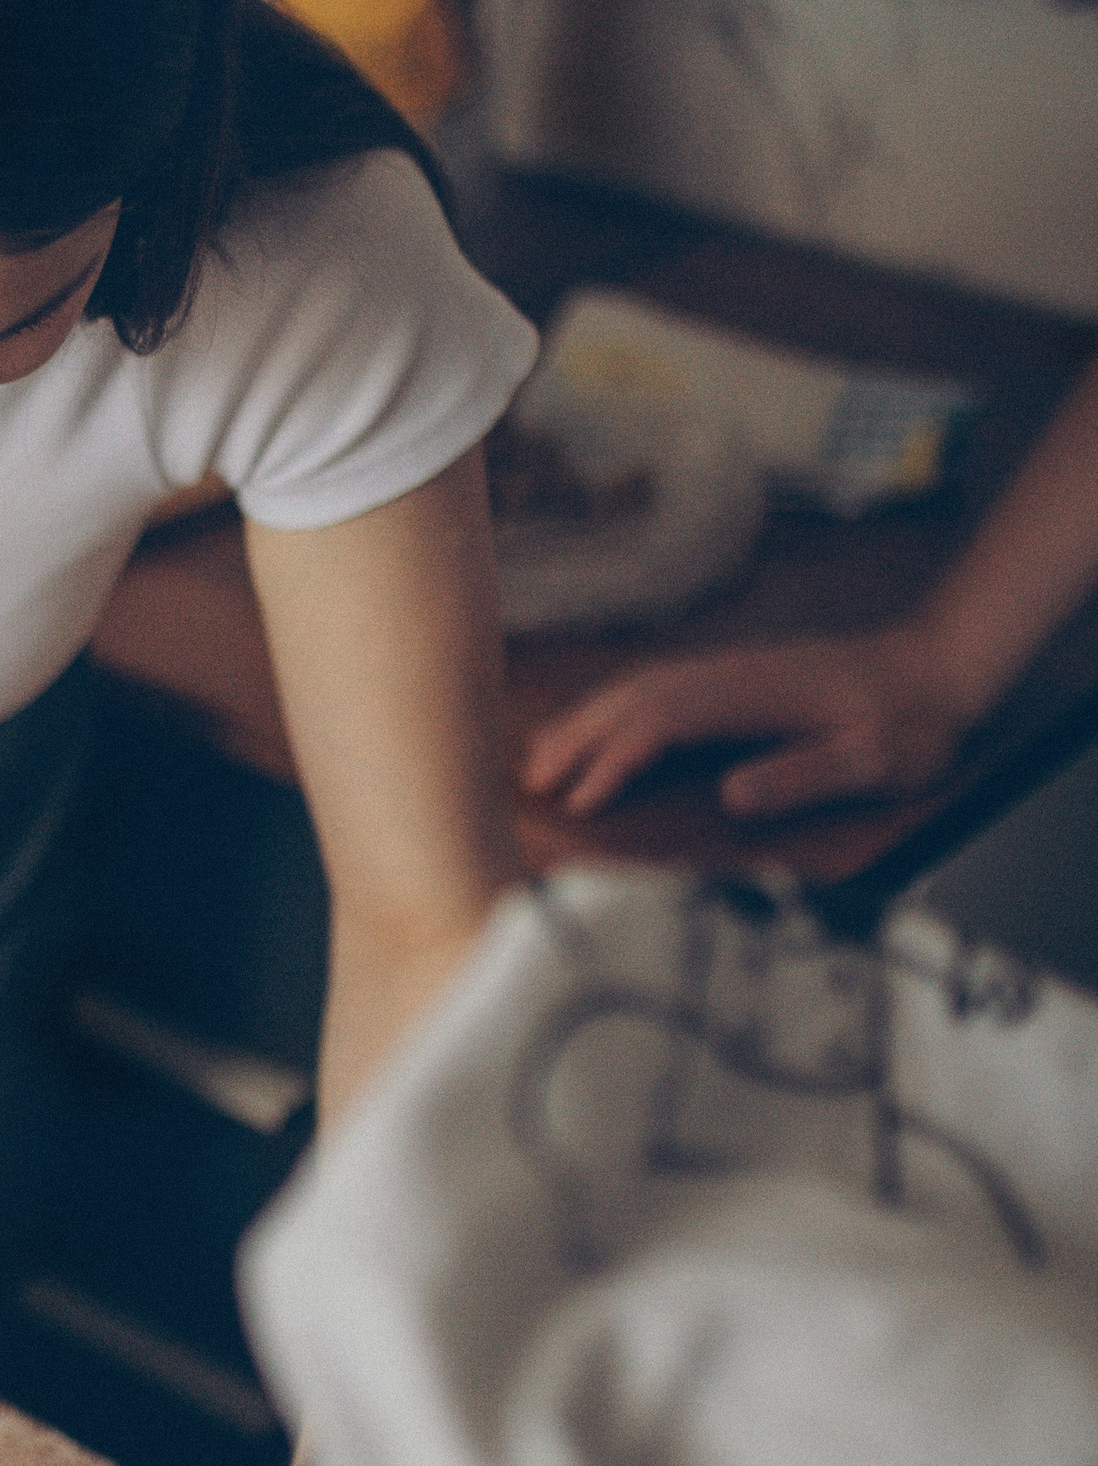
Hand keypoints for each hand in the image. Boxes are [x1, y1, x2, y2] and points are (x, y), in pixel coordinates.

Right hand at [522, 625, 972, 822]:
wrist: (937, 665)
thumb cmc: (911, 722)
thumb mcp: (875, 761)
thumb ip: (806, 775)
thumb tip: (728, 794)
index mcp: (755, 694)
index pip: (663, 721)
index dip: (616, 759)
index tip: (582, 800)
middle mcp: (730, 673)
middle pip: (633, 697)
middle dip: (577, 738)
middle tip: (529, 783)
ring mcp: (729, 670)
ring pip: (638, 688)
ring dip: (586, 721)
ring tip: (541, 761)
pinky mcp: (732, 678)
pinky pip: (655, 688)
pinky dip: (613, 711)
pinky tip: (597, 733)